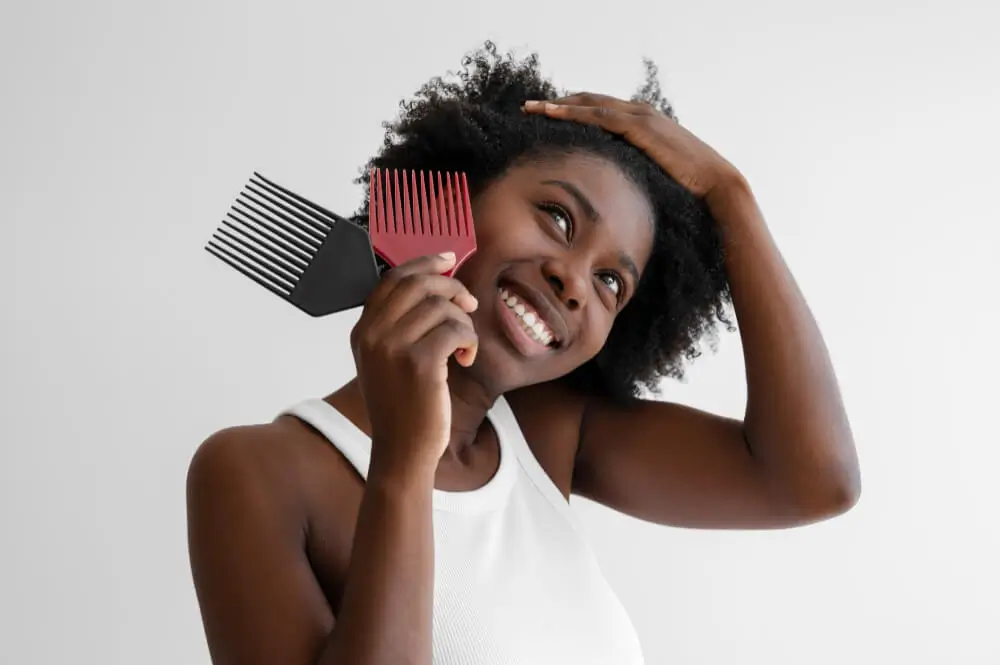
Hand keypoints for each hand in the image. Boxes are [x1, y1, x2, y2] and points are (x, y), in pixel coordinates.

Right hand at [350, 252, 478, 480]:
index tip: (447, 258)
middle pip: (419, 285)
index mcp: (363, 331)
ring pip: (442, 307)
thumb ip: (401, 326)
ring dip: (463, 323)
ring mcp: (393, 348)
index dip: (424, 263)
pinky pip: (455, 330)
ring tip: (464, 346)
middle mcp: (373, 335)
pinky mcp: (419, 363)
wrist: (401, 451)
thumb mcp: (388, 362)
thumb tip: (437, 287)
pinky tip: (465, 359)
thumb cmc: (402, 408)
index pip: (392, 279)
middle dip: (451, 288)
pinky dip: (469, 340)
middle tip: (468, 304)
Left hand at [523, 93, 744, 202]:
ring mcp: (640, 116)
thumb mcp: (651, 176)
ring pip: (589, 104)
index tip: (545, 116)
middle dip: (557, 103)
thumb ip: (632, 172)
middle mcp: (638, 112)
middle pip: (588, 101)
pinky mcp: (640, 127)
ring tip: (532, 108)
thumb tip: (612, 190)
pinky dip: (573, 113)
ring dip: (558, 105)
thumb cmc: (686, 187)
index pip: (597, 110)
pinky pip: (599, 116)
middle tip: (528, 107)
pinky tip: (552, 114)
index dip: (570, 110)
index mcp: (640, 121)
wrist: (715, 183)